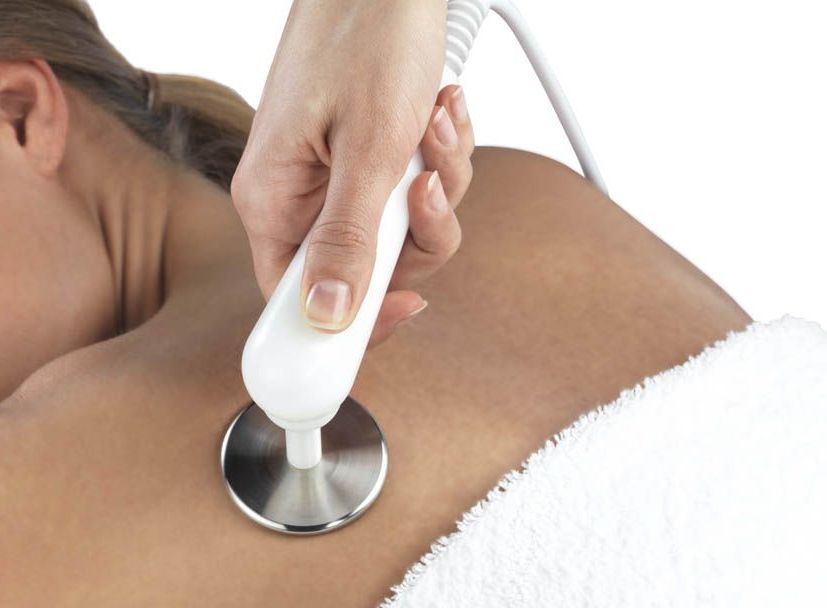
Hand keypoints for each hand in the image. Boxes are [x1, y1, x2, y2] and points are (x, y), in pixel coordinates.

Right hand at [232, 0, 474, 345]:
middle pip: (369, 271)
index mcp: (274, 202)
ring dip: (439, 188)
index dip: (351, 323)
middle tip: (425, 186)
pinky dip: (441, 162)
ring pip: (405, 234)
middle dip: (419, 234)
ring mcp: (339, 181)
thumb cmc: (365, 39)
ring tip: (434, 129)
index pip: (296, 301)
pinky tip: (439, 115)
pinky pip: (418, 196)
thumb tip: (329, 317)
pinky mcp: (372, 162)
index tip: (407, 313)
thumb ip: (349, 239)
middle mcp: (302, 199)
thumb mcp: (366, 148)